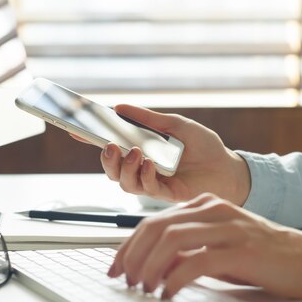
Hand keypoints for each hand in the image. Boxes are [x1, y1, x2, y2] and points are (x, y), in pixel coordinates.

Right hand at [72, 104, 250, 204]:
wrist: (228, 168)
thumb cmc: (203, 146)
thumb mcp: (174, 125)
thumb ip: (147, 119)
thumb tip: (118, 106)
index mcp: (141, 149)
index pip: (110, 144)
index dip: (90, 138)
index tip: (73, 127)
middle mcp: (141, 168)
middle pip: (112, 168)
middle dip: (105, 158)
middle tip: (109, 145)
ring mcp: (151, 182)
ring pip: (124, 181)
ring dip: (125, 167)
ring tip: (134, 152)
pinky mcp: (164, 194)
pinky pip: (146, 188)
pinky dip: (144, 175)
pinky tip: (150, 164)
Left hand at [107, 193, 301, 299]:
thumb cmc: (260, 255)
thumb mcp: (216, 248)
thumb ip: (186, 251)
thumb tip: (151, 267)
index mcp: (204, 205)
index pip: (153, 221)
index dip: (128, 245)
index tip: (115, 268)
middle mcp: (213, 210)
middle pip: (157, 227)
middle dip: (132, 255)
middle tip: (125, 280)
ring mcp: (228, 227)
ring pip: (172, 239)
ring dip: (150, 266)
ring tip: (144, 288)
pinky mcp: (241, 249)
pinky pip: (197, 261)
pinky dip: (176, 279)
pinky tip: (169, 293)